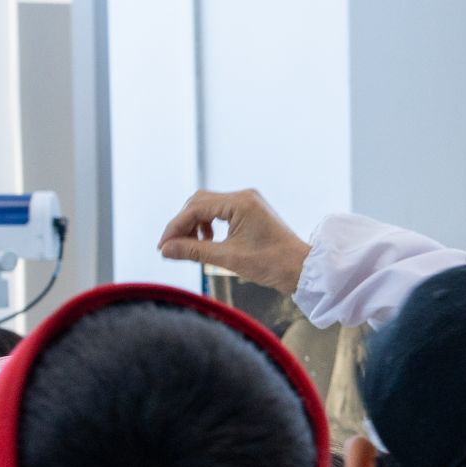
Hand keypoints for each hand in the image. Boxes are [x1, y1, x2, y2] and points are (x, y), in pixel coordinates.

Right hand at [157, 189, 311, 291]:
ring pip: (208, 207)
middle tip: (171, 247)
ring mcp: (248, 203)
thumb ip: (194, 251)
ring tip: (190, 248)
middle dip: (182, 224)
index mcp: (240, 202)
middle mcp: (243, 196)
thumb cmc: (271, 264)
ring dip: (194, 225)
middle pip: (199, 203)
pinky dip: (208, 226)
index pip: (196, 208)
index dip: (175, 227)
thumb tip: (165, 250)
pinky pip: (220, 213)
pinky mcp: (250, 212)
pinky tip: (207, 243)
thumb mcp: (228, 258)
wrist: (302, 269)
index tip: (162, 247)